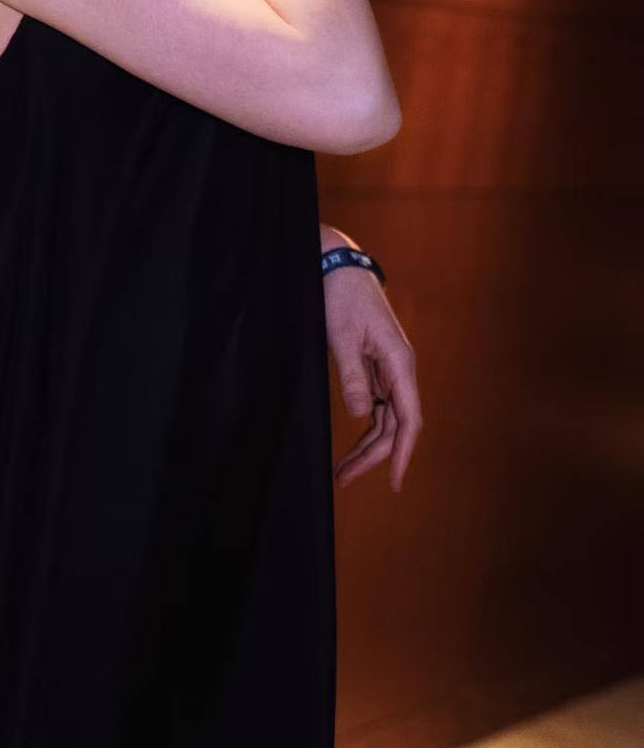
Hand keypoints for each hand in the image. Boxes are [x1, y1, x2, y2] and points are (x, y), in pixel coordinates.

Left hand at [323, 262, 421, 491]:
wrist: (338, 265)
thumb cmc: (341, 295)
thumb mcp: (341, 335)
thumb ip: (352, 375)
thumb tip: (361, 414)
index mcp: (399, 362)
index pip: (409, 419)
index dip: (403, 453)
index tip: (395, 482)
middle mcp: (400, 369)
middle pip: (396, 425)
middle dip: (374, 455)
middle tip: (344, 478)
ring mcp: (389, 368)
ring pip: (387, 418)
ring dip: (369, 445)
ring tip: (344, 469)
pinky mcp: (376, 365)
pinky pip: (378, 405)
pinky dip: (367, 426)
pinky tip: (353, 442)